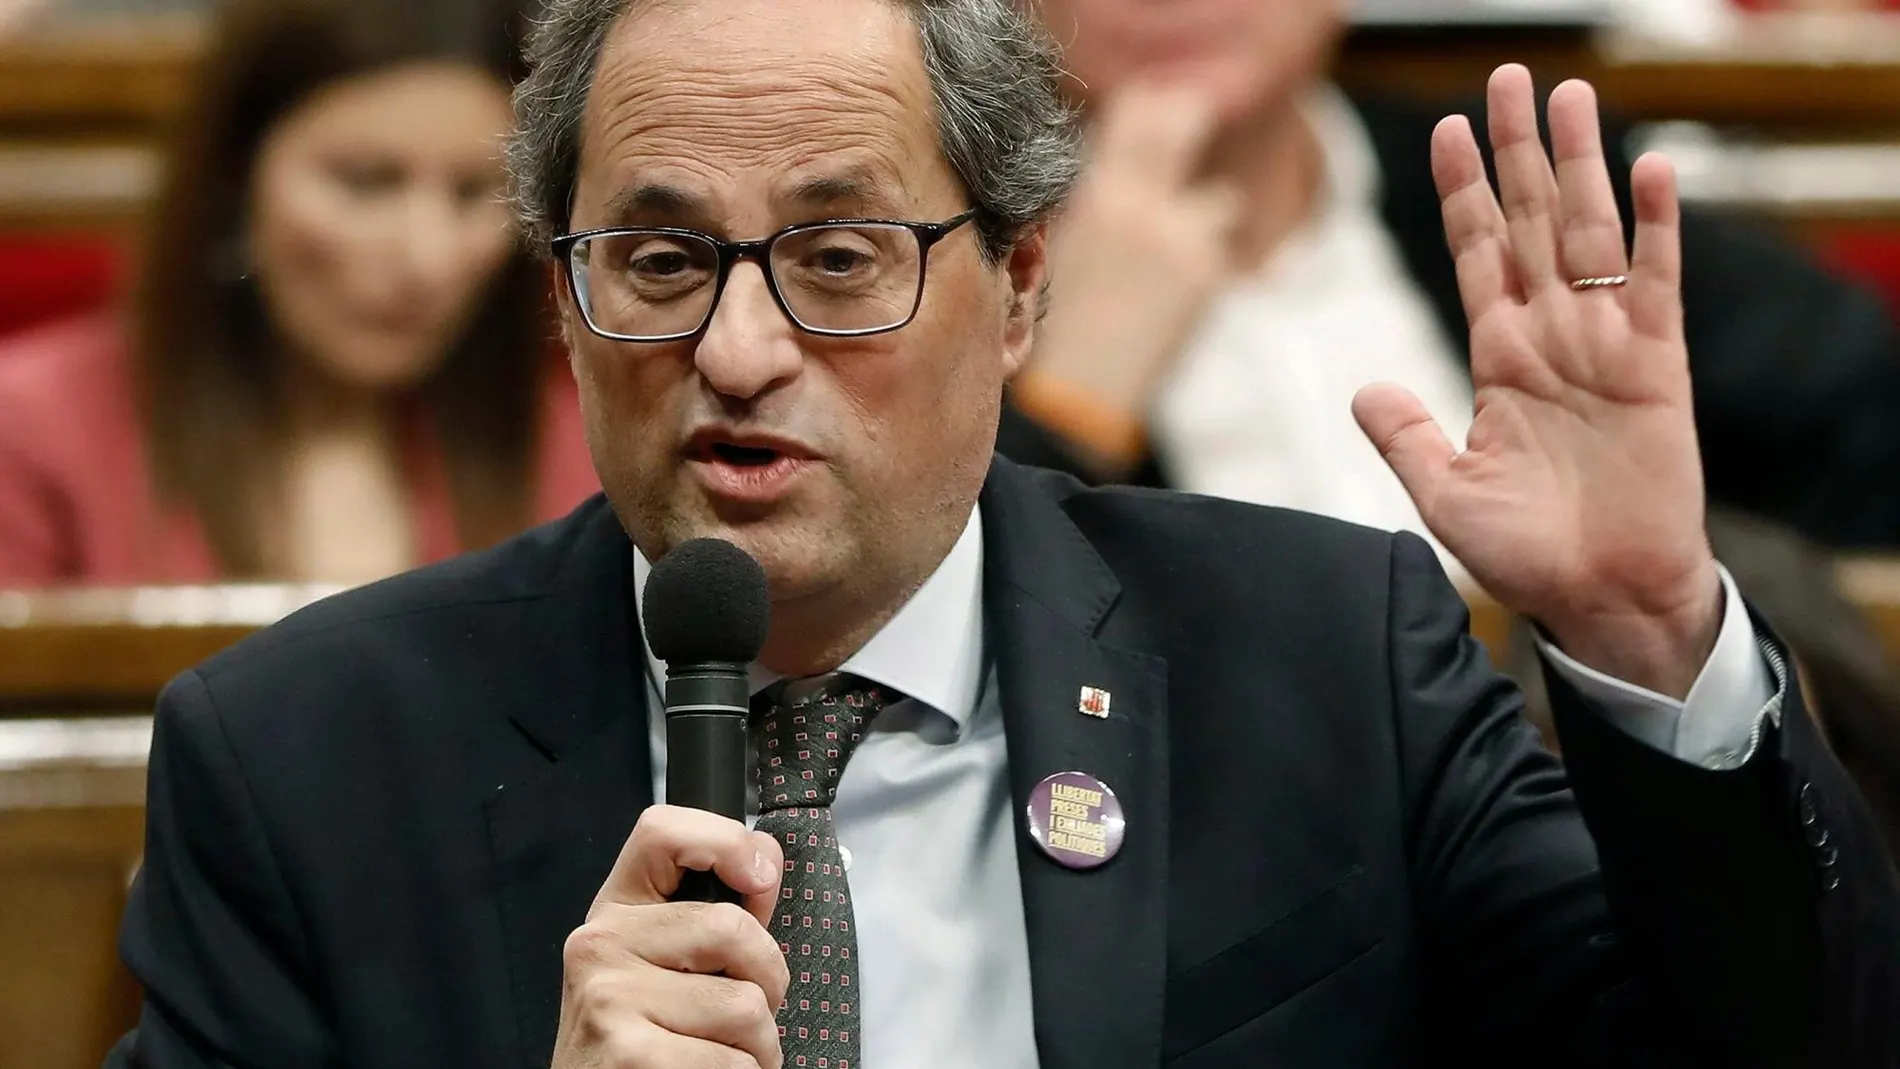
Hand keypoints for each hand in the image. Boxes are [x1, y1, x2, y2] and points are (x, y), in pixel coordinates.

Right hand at [552, 805, 788, 1068]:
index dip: (727, 841)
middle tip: (747, 1014)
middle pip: (731, 928)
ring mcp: (610, 999)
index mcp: (615, 914)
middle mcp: (601, 946)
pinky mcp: (631, 1056)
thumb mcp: (662, 967)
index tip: (760, 879)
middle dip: (769, 980)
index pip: (661, 831)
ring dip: (758, 1044)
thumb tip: (764, 868)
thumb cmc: (642, 1042)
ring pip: (746, 1005)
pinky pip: (734, 1062)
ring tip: (724, 1054)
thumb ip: (709, 919)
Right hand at [1024, 84, 1240, 470]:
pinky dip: (1202, 263)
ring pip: (1219, 201)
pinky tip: (1174, 291)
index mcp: (1101, 193)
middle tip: (1184, 145)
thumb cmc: (1054, 323)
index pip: (1141, 112)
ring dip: (1203, 215)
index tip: (1158, 107)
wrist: (1080, 394)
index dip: (1154, 104)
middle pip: (1186, 128)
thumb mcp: (1059, 245)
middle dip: (1189, 129)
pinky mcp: (1210, 280)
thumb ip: (1098, 197)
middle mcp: (1149, 207)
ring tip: (1175, 246)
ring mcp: (1188, 243)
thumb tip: (1122, 169)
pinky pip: (1217, 251)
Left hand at [1352, 65, 1720, 698]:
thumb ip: (1405, 439)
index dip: (1462, 193)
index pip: (1475, 254)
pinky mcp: (1656, 365)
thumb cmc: (1527, 556)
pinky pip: (1655, 282)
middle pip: (1530, 222)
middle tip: (1509, 80)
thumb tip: (1363, 390)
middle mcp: (1549, 337)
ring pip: (1588, 234)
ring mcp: (1603, 344)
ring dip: (1579, 166)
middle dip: (1517, 153)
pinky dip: (1655, 227)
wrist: (1601, 599)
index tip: (1446, 132)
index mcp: (1496, 358)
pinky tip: (1650, 169)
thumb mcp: (1444, 496)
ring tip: (1569, 96)